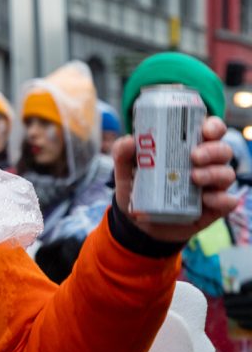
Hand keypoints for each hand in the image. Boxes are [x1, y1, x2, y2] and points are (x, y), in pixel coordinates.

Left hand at [113, 115, 238, 243]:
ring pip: (227, 174)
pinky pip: (227, 202)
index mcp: (188, 149)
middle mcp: (206, 165)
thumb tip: (129, 141)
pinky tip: (206, 199)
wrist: (138, 224)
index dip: (213, 127)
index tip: (205, 130)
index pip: (211, 131)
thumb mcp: (125, 173)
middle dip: (212, 150)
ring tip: (194, 178)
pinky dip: (221, 199)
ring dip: (214, 173)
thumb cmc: (137, 191)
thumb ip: (123, 155)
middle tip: (194, 156)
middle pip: (223, 150)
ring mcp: (211, 187)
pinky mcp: (213, 209)